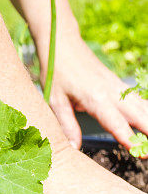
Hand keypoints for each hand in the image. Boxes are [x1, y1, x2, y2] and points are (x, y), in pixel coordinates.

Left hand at [41, 33, 147, 152]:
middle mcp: (110, 91)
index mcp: (95, 97)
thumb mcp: (55, 100)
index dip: (127, 137)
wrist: (62, 42)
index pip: (115, 122)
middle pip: (137, 114)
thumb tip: (73, 148)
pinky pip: (138, 98)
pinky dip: (147, 109)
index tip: (137, 151)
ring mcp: (116, 85)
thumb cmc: (56, 72)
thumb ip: (66, 125)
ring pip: (142, 106)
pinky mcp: (117, 83)